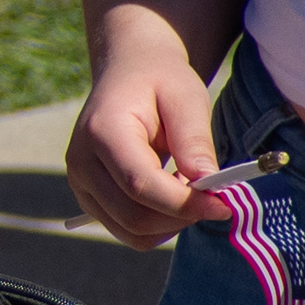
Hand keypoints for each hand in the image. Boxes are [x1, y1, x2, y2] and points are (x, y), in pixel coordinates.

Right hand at [66, 19, 228, 248]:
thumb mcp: (186, 98)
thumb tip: (209, 187)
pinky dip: (156, 225)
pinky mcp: (88, 197)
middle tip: (212, 196)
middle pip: (134, 216)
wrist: (128, 72)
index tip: (225, 204)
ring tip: (188, 189)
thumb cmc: (160, 80)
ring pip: (130, 231)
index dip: (185, 203)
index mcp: (102, 132)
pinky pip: (126, 231)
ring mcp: (80, 183)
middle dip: (181, 217)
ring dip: (170, 223)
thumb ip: (194, 141)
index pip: (141, 185)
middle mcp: (81, 162)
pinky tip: (170, 194)